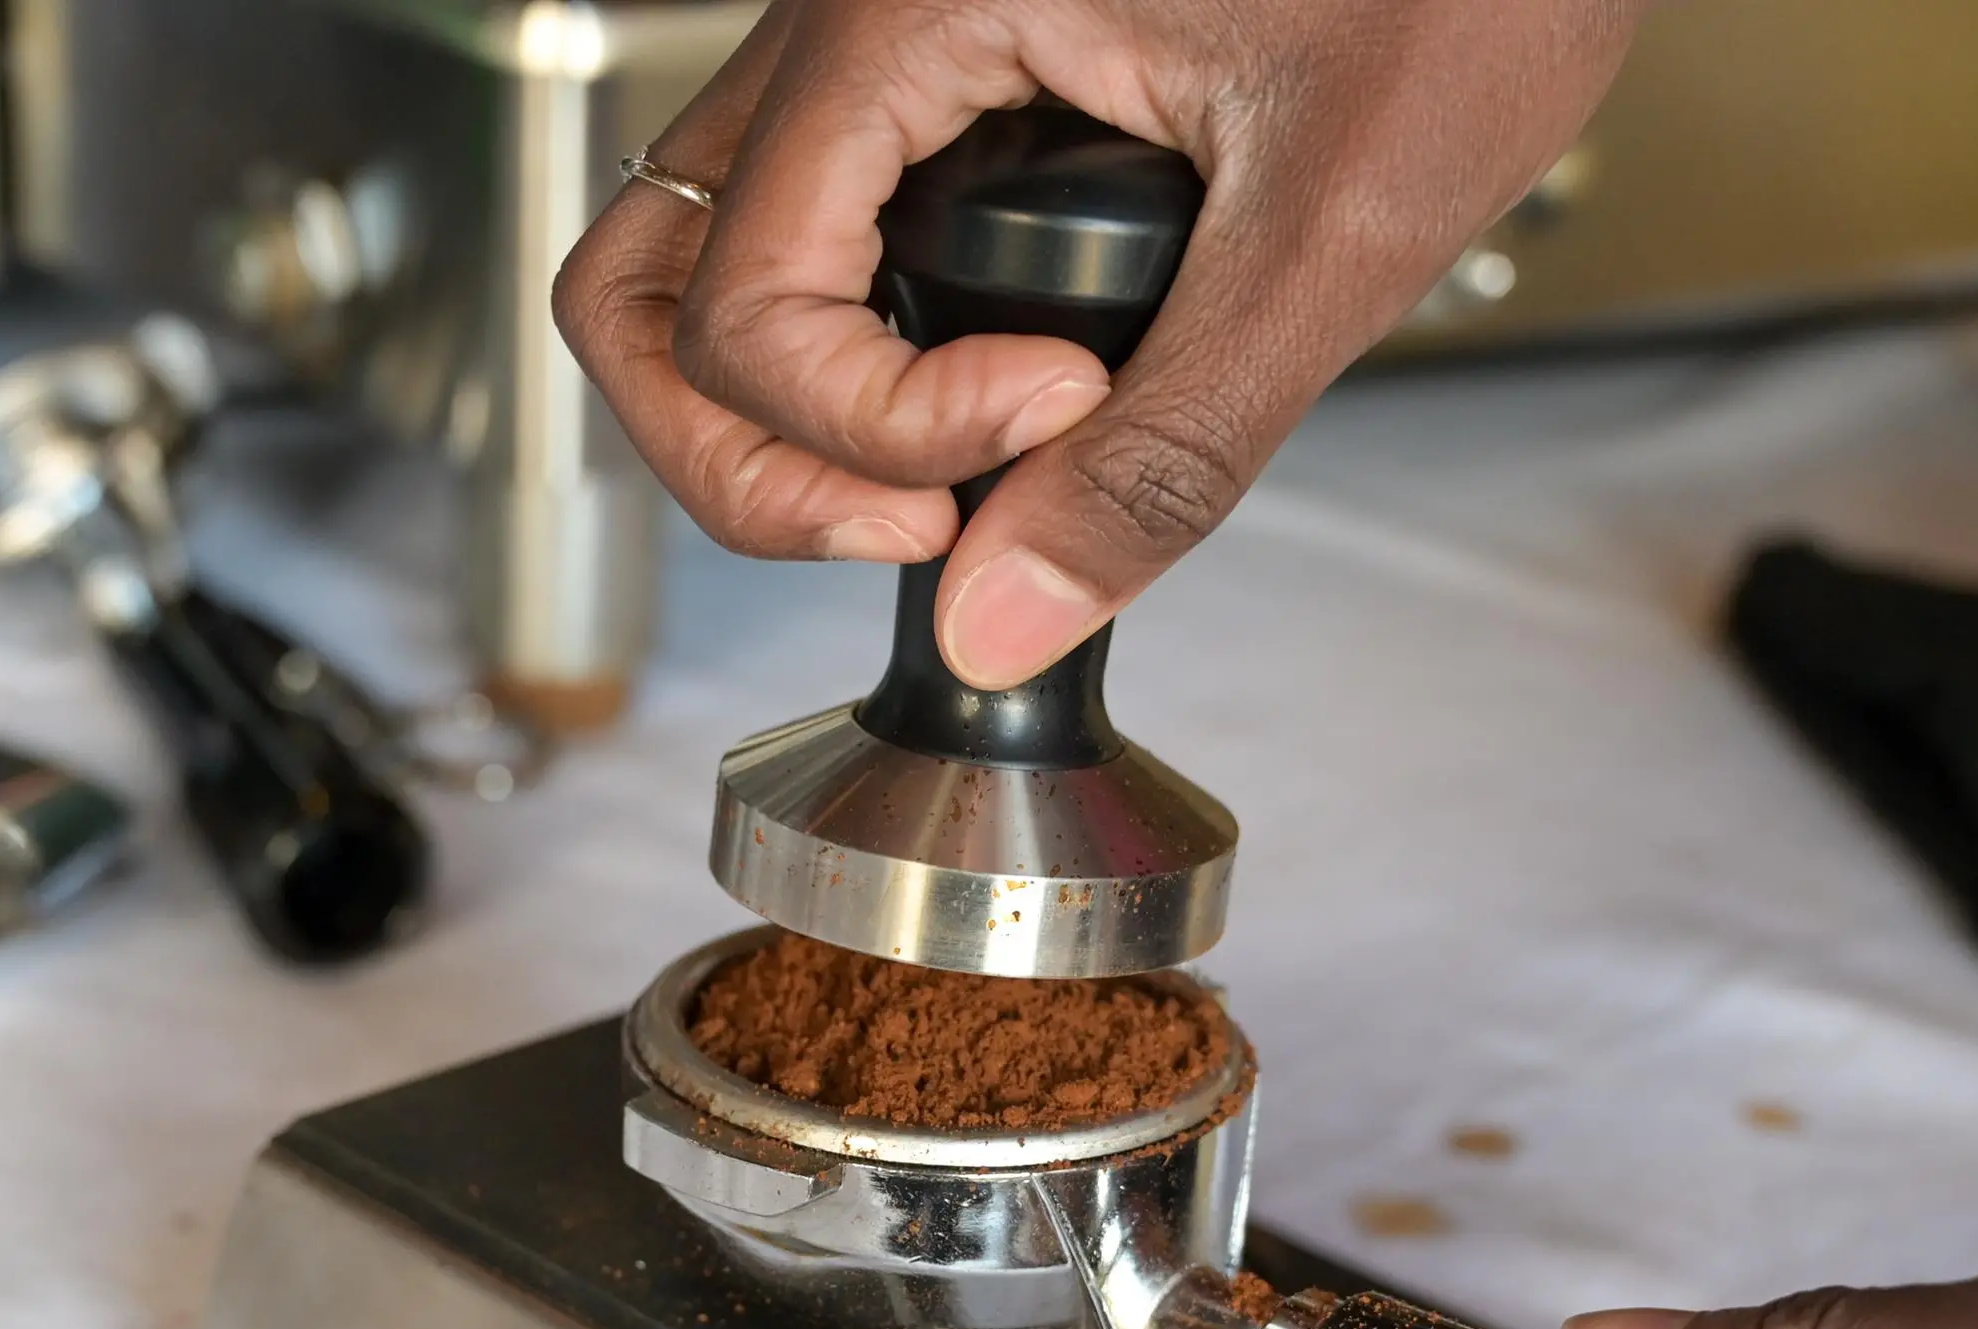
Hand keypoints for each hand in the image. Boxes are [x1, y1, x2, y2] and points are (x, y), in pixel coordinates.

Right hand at [551, 0, 1647, 687]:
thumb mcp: (1334, 226)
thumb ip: (1167, 450)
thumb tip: (1002, 619)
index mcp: (911, 3)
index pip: (745, 301)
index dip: (874, 428)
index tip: (1043, 431)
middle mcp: (853, 8)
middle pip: (644, 286)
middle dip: (744, 458)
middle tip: (913, 530)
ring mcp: (877, 45)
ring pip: (694, 263)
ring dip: (773, 419)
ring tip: (935, 488)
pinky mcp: (930, 77)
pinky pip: (800, 235)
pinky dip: (845, 355)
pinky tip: (983, 404)